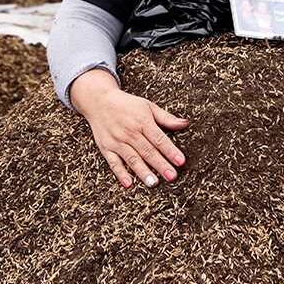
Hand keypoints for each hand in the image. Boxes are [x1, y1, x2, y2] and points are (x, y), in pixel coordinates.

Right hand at [71, 69, 188, 188]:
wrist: (98, 100)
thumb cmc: (126, 104)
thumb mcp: (148, 106)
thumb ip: (166, 118)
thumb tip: (185, 123)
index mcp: (142, 121)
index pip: (159, 138)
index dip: (170, 150)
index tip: (181, 161)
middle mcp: (129, 132)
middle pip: (147, 150)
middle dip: (160, 164)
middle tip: (171, 176)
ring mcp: (117, 141)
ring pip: (132, 158)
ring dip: (143, 171)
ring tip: (153, 183)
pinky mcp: (106, 148)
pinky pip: (113, 162)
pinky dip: (120, 173)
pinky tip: (128, 183)